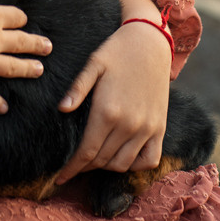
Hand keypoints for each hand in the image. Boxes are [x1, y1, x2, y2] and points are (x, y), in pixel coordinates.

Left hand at [55, 0, 171, 183]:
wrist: (150, 42)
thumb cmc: (116, 50)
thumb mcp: (93, 64)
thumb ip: (77, 89)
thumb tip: (61, 109)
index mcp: (108, 111)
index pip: (86, 152)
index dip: (71, 168)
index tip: (59, 178)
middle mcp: (129, 125)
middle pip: (102, 160)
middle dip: (84, 167)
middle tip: (73, 165)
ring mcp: (147, 128)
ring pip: (123, 164)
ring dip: (106, 166)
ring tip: (94, 158)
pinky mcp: (160, 128)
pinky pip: (149, 160)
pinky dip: (134, 165)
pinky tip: (121, 156)